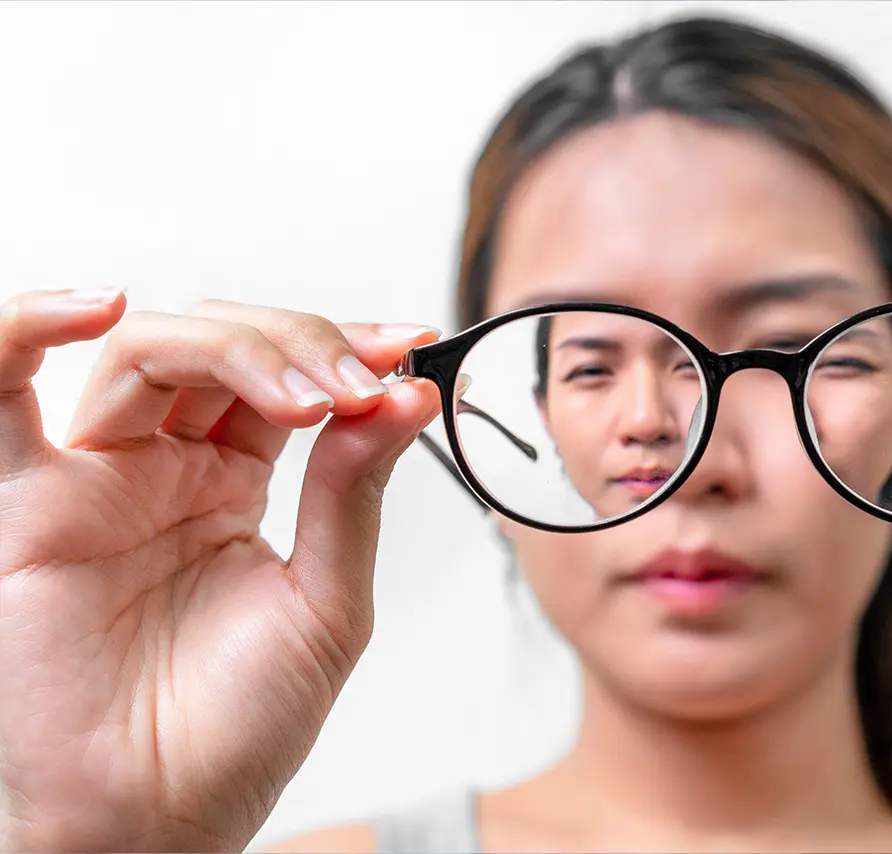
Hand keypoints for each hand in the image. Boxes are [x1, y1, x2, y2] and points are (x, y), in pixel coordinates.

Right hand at [0, 289, 443, 850]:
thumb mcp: (327, 603)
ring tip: (307, 396)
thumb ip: (354, 493)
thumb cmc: (239, 729)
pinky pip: (0, 392)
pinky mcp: (30, 504)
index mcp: (232, 485)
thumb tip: (406, 393)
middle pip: (222, 346)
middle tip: (361, 382)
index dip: (344, 346)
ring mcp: (98, 479)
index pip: (285, 375)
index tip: (409, 346)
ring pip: (148, 351)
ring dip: (235, 346)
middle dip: (302, 343)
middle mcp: (164, 469)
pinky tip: (102, 307)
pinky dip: (28, 327)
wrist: (161, 820)